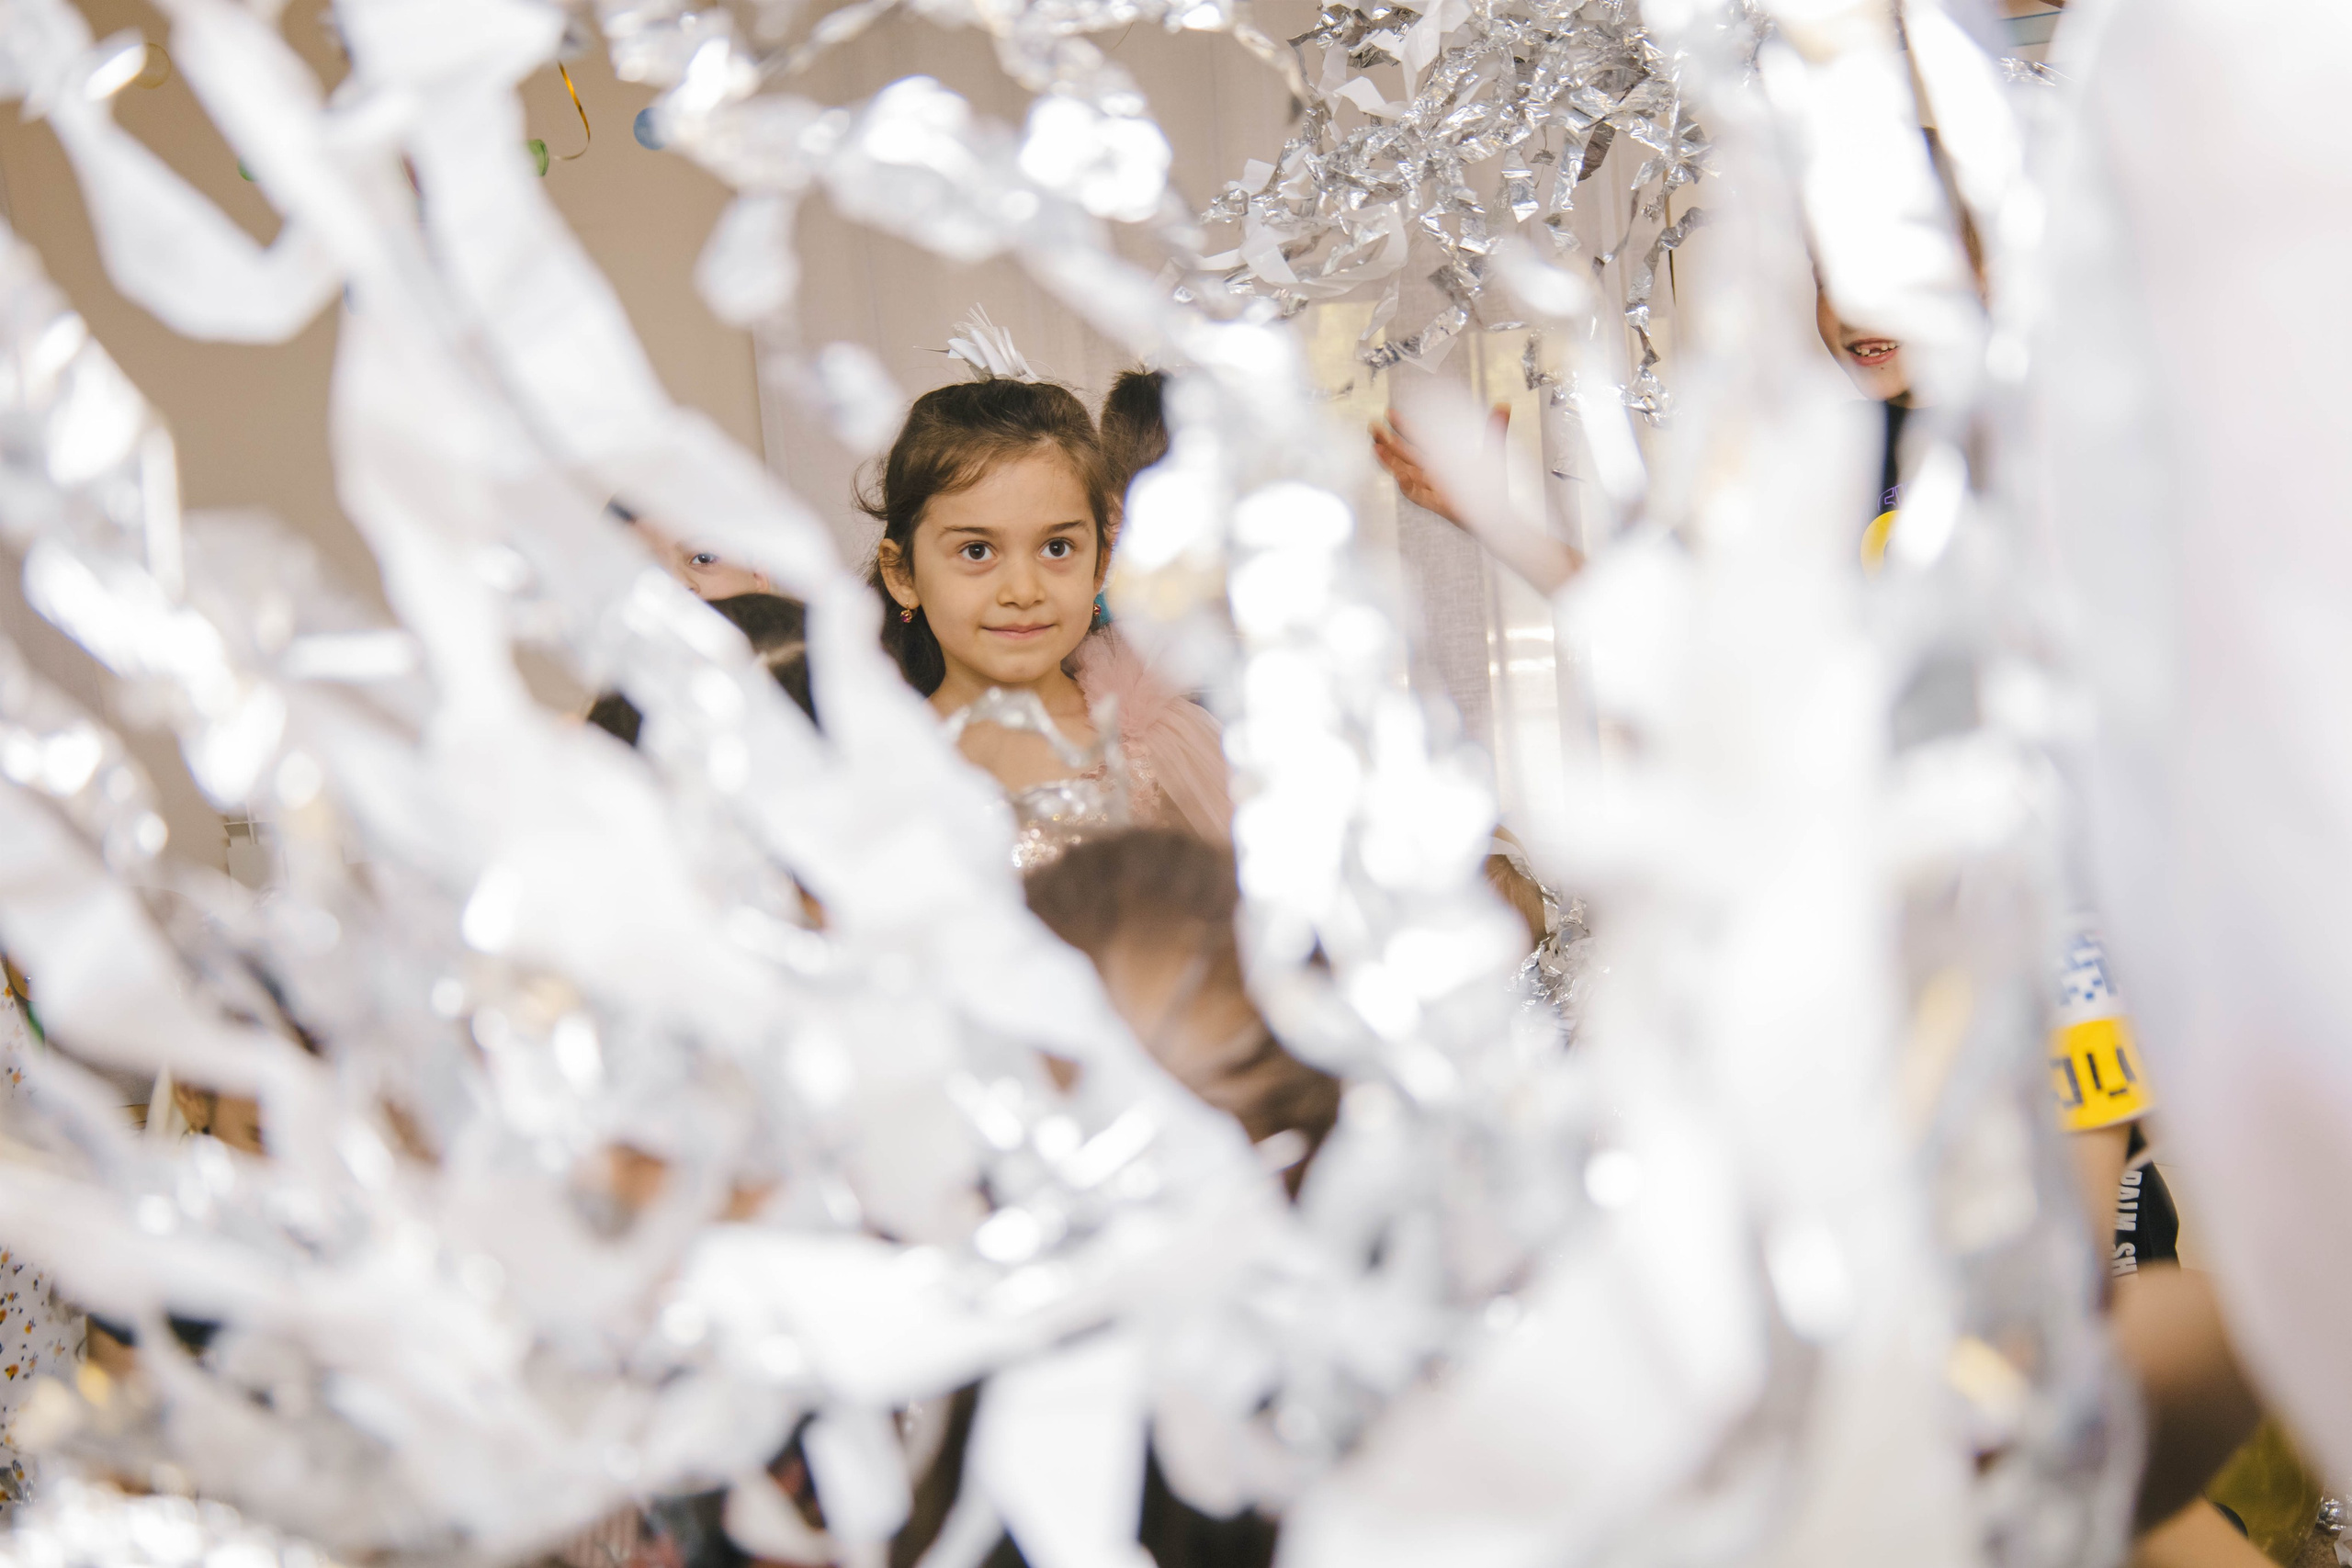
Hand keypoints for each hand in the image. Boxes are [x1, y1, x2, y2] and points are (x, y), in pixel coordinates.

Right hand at [1371, 404, 1509, 529]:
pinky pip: (1419, 497)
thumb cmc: (1492, 488)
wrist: (1497, 516)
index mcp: (1441, 458)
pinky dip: (1409, 488)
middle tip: (1372, 427)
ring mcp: (1433, 488)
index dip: (1404, 426)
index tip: (1389, 414)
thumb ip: (1496, 429)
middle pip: (1404, 455)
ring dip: (1390, 462)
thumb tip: (1504, 405)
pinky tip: (1401, 478)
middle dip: (1388, 441)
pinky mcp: (1438, 503)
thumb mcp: (1493, 453)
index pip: (1419, 439)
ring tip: (1376, 449)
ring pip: (1405, 473)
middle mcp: (1433, 472)